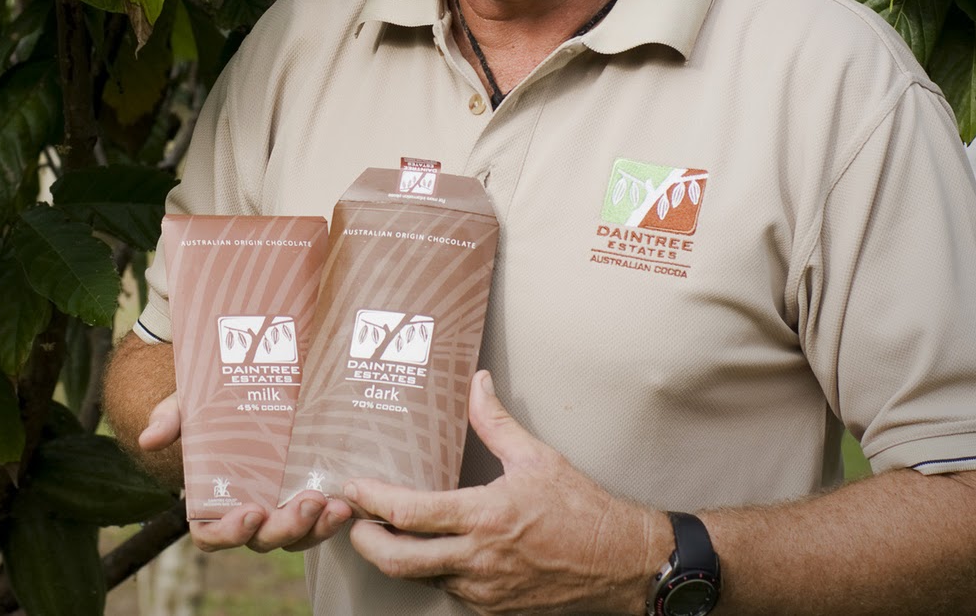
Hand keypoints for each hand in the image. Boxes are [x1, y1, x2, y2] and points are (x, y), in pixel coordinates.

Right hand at [137, 393, 354, 552]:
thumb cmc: (214, 400)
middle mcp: (246, 509)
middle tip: (306, 502)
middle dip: (285, 528)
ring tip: (333, 505)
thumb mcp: (190, 403)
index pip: (211, 535)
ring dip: (315, 529)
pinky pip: (319, 522)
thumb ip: (171, 418)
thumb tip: (149, 439)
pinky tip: (345, 502)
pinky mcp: (306, 496)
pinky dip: (331, 518)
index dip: (230, 533)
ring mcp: (278, 506)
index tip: (252, 513)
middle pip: (261, 540)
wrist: (252, 380)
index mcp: (211, 498)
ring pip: (294, 538)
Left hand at [345, 371, 663, 614]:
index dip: (371, 500)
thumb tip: (477, 383)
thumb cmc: (583, 510)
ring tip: (386, 531)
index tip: (352, 487)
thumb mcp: (537, 458)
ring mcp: (484, 589)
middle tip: (354, 520)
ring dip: (398, 556)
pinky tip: (430, 550)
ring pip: (420, 577)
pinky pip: (447, 589)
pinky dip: (431, 570)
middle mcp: (478, 559)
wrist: (623, 563)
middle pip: (397, 561)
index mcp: (485, 517)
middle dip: (365, 542)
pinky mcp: (493, 608)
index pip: (409, 513)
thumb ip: (495, 421)